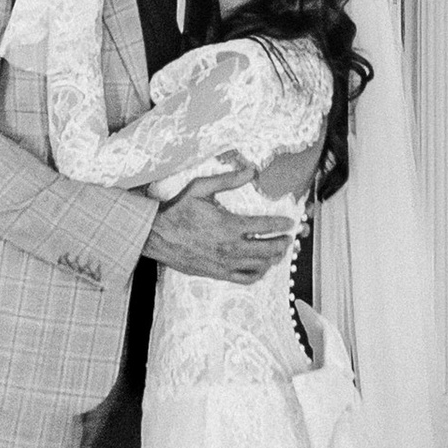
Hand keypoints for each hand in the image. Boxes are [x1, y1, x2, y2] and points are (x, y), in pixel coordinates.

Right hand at [144, 175, 297, 286]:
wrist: (157, 236)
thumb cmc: (178, 211)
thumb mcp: (201, 188)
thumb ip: (228, 180)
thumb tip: (251, 170)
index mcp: (229, 225)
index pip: (265, 225)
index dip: (281, 224)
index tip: (289, 223)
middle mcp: (230, 246)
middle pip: (267, 249)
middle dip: (282, 243)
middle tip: (289, 238)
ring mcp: (225, 262)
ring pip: (259, 265)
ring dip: (273, 258)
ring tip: (278, 252)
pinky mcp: (217, 273)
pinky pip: (244, 278)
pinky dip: (258, 274)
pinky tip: (261, 267)